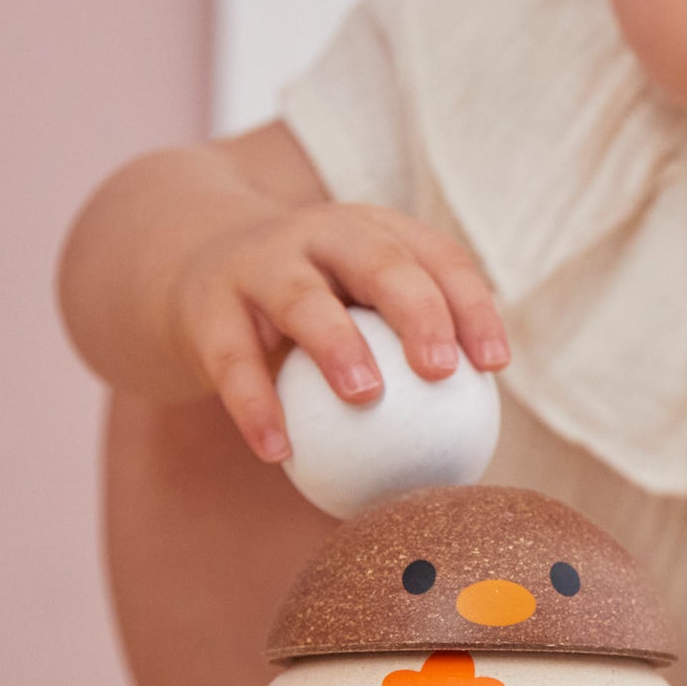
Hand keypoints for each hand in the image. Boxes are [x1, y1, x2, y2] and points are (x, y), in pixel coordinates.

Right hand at [169, 202, 507, 462]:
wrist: (191, 273)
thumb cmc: (308, 311)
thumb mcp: (357, 309)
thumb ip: (406, 356)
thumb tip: (472, 445)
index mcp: (375, 233)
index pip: (438, 257)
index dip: (471, 304)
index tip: (495, 363)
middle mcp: (321, 235)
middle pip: (379, 261)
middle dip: (417, 310)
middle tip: (440, 369)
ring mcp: (260, 264)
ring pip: (303, 297)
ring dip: (337, 344)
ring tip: (367, 394)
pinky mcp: (207, 305)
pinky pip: (233, 359)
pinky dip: (256, 405)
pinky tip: (280, 452)